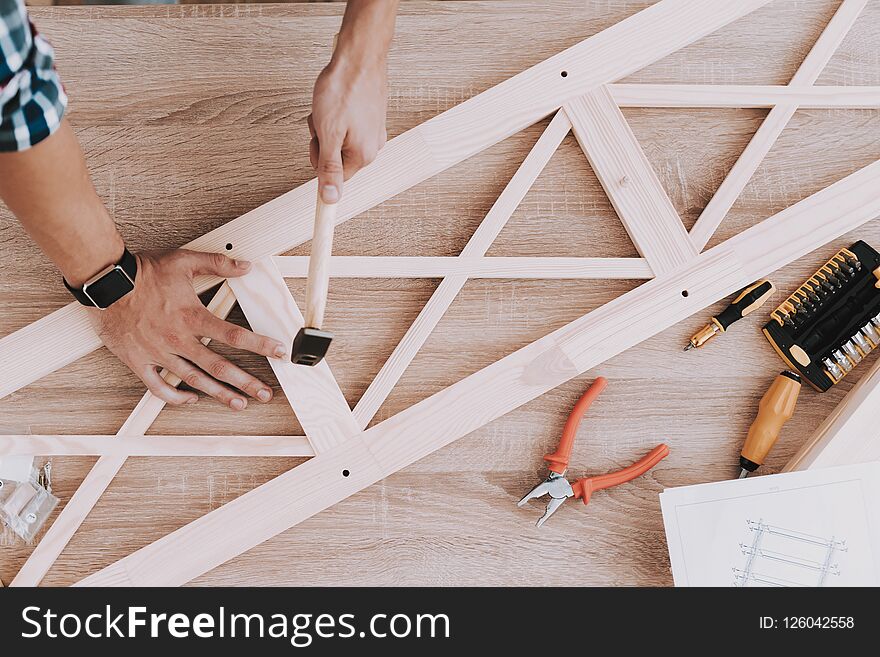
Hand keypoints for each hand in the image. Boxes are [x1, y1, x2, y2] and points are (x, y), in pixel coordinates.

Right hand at [91, 249, 285, 408]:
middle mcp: (178, 339)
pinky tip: (192, 400)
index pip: (234, 336)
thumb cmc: (142, 272)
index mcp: (192, 316)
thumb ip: (218, 264)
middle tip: (265, 393)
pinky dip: (176, 397)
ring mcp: (158, 353)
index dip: (260, 346)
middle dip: (246, 382)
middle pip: (219, 367)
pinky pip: (159, 387)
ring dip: (219, 394)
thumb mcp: (184, 261)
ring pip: (194, 381)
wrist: (104, 282)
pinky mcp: (139, 361)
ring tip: (239, 403)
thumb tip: (245, 266)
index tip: (279, 353)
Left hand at [308, 54, 387, 202]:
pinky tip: (337, 101)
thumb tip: (330, 198)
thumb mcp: (328, 132)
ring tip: (329, 107)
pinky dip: (335, 115)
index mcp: (362, 155)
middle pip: (334, 158)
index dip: (322, 177)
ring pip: (337, 139)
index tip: (320, 215)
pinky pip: (345, 126)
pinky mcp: (370, 117)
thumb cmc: (344, 89)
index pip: (336, 180)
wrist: (360, 56)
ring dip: (326, 126)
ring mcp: (372, 131)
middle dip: (321, 141)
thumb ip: (328, 168)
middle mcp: (372, 147)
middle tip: (321, 122)